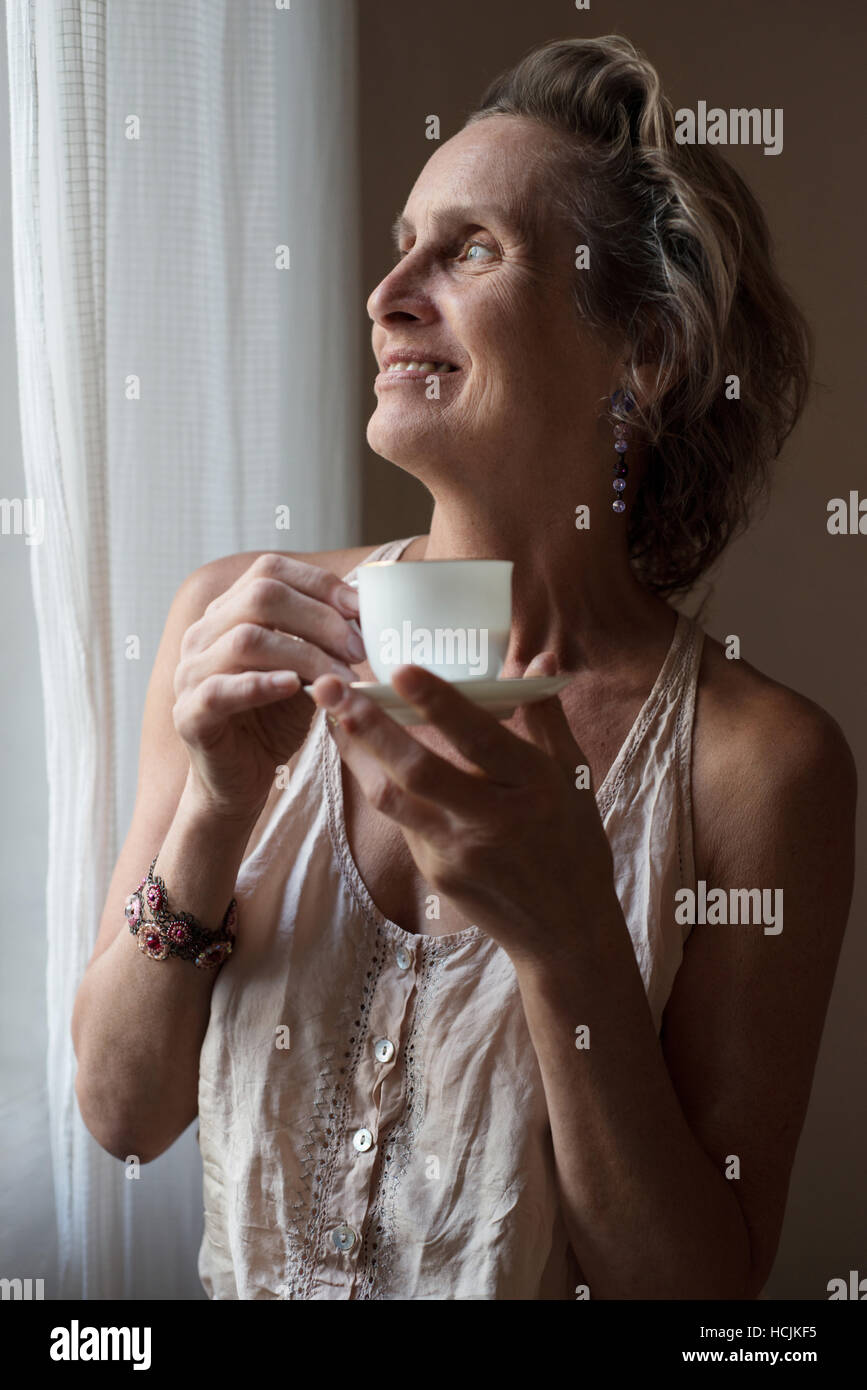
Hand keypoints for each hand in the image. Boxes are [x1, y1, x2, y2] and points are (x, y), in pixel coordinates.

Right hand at [172, 553, 364, 820]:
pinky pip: (221, 690)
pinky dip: (261, 684)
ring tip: (340, 677)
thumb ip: (324, 638)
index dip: (320, 582)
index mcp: (228, 611)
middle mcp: (203, 633)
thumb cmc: (275, 719)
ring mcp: (190, 672)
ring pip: (246, 640)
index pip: (270, 570)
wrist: (242, 779)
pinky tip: (294, 688)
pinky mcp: (189, 714)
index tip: (362, 608)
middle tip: (358, 649)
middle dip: (320, 618)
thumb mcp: (307, 670)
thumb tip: (368, 605)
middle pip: (261, 596)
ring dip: (304, 654)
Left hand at [310, 654, 617, 968]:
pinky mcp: (436, 873)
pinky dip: (381, 784)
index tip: (400, 670)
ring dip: (357, 755)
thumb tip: (536, 655)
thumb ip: (545, 714)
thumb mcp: (572, 774)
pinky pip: (402, 821)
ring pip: (393, 799)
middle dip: (371, 727)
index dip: (439, 704)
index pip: (480, 738)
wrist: (564, 930)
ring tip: (331, 717)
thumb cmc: (572, 841)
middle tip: (334, 690)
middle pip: (420, 770)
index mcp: (533, 785)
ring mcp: (459, 850)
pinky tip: (362, 755)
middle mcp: (494, 819)